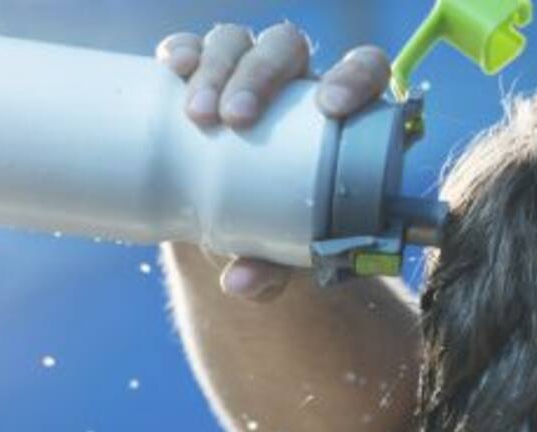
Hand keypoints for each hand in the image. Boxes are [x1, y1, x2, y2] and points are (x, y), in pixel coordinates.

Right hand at [155, 22, 390, 299]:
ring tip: (198, 115)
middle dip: (259, 74)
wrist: (243, 229)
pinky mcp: (209, 76)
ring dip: (217, 68)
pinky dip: (184, 52)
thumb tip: (238, 285)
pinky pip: (195, 48)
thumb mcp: (288, 256)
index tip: (331, 109)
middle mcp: (299, 85)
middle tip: (234, 119)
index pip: (364, 70)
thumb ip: (273, 270)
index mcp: (342, 117)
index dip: (354, 77)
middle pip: (287, 48)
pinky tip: (172, 67)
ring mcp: (252, 74)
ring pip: (238, 42)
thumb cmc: (285, 237)